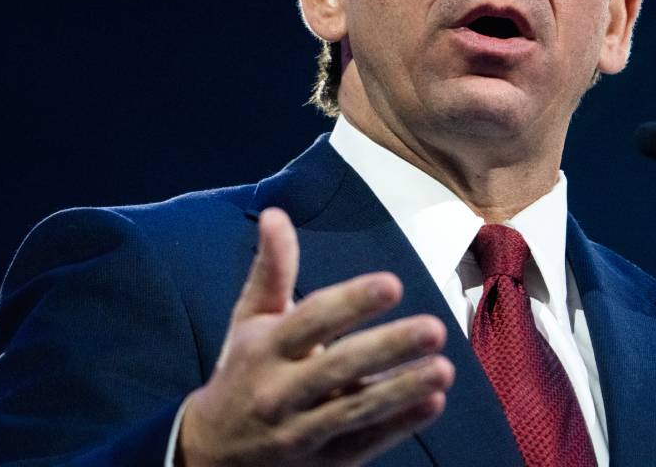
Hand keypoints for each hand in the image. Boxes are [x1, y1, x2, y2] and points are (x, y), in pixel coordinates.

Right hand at [177, 208, 453, 465]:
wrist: (210, 453)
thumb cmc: (243, 370)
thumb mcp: (250, 320)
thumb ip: (272, 269)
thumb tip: (276, 213)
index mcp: (266, 348)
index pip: (311, 320)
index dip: (351, 302)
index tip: (392, 284)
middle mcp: (280, 390)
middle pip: (338, 367)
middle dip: (387, 348)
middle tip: (434, 328)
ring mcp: (300, 431)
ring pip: (354, 410)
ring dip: (401, 390)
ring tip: (444, 369)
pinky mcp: (322, 460)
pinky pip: (363, 444)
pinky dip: (398, 425)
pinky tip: (432, 403)